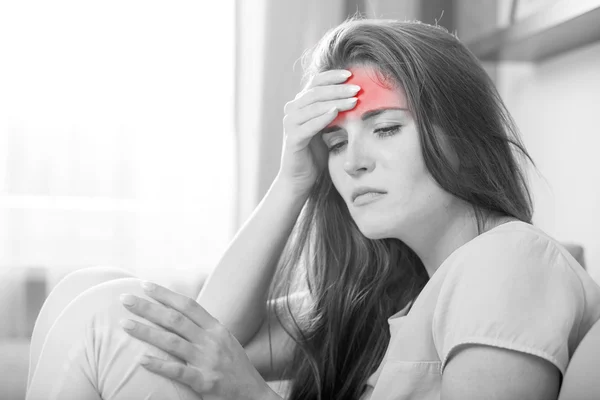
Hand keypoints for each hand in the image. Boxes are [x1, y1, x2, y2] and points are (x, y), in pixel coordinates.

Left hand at [119, 281, 280, 399]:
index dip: (165, 294)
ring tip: (124, 324)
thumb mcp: (225, 341)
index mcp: (216, 329)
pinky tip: (142, 360)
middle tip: (124, 299)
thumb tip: (180, 315)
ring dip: (146, 332)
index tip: (144, 285)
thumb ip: (205, 329)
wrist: (255, 395)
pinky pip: (179, 372)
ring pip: (173, 342)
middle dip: (148, 307)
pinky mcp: (205, 382)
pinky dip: (159, 365)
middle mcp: (212, 341)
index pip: (188, 305)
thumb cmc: (236, 368)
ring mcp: (208, 361)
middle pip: (175, 319)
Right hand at [277, 69, 359, 195]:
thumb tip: (358, 95)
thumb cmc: (316, 152)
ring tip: (354, 100)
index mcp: (300, 104)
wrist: (301, 178)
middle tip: (358, 88)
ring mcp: (290, 124)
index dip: (333, 76)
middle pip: (316, 92)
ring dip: (335, 101)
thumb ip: (335, 111)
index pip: (316, 82)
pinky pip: (308, 125)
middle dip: (338, 89)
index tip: (352, 74)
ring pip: (314, 106)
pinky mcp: (292, 139)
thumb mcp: (328, 127)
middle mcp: (292, 110)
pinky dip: (322, 117)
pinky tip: (336, 112)